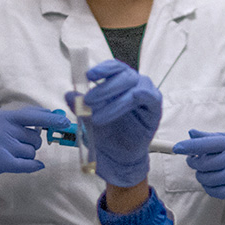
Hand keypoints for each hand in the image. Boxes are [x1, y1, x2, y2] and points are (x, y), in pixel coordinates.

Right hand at [0, 107, 69, 183]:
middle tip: (16, 145)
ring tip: (10, 153)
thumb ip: (24, 119)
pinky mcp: (1, 161)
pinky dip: (33, 166)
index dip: (52, 119)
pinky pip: (28, 164)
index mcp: (5, 116)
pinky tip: (35, 166)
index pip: (34, 116)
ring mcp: (1, 145)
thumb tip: (52, 117)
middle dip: (32, 143)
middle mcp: (3, 128)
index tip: (65, 122)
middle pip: (35, 137)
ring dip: (26, 155)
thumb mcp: (1, 122)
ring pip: (32, 152)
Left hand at [66, 60, 161, 186]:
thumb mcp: (87, 119)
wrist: (118, 156)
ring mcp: (146, 94)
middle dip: (104, 88)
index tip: (89, 75)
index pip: (113, 67)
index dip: (102, 69)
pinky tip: (128, 102)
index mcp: (118, 81)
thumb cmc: (107, 133)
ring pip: (133, 86)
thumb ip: (79, 105)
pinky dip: (138, 97)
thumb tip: (69, 94)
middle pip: (123, 75)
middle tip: (88, 101)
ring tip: (99, 118)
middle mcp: (134, 84)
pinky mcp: (155, 107)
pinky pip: (150, 97)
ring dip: (115, 100)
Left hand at [173, 130, 224, 198]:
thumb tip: (190, 133)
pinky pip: (213, 191)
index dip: (189, 146)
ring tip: (206, 171)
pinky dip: (208, 187)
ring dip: (200, 175)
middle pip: (202, 164)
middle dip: (193, 162)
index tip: (177, 148)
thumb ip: (210, 137)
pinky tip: (211, 181)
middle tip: (195, 160)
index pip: (205, 144)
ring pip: (206, 179)